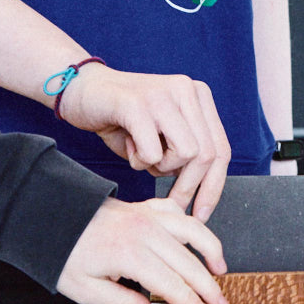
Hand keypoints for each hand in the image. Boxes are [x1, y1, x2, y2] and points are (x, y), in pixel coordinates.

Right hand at [55, 66, 230, 218]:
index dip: (214, 186)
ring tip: (141, 155)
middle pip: (208, 155)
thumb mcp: (162, 138)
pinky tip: (127, 144)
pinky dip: (139, 161)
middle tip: (171, 202)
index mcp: (198, 96)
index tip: (201, 213)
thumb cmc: (122, 119)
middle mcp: (186, 90)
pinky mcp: (138, 103)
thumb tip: (200, 195)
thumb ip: (183, 157)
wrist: (82, 90)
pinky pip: (153, 152)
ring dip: (161, 169)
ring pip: (187, 153)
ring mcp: (164, 94)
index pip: (221, 148)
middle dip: (189, 187)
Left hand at [55, 197, 230, 303]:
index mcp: (129, 255)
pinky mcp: (144, 207)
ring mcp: (146, 216)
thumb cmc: (65, 253)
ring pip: (191, 231)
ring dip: (210, 250)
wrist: (50, 216)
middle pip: (187, 262)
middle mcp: (143, 232)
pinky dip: (191, 224)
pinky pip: (176, 211)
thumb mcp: (86, 289)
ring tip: (220, 270)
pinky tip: (197, 238)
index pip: (172, 283)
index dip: (191, 302)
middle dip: (207, 286)